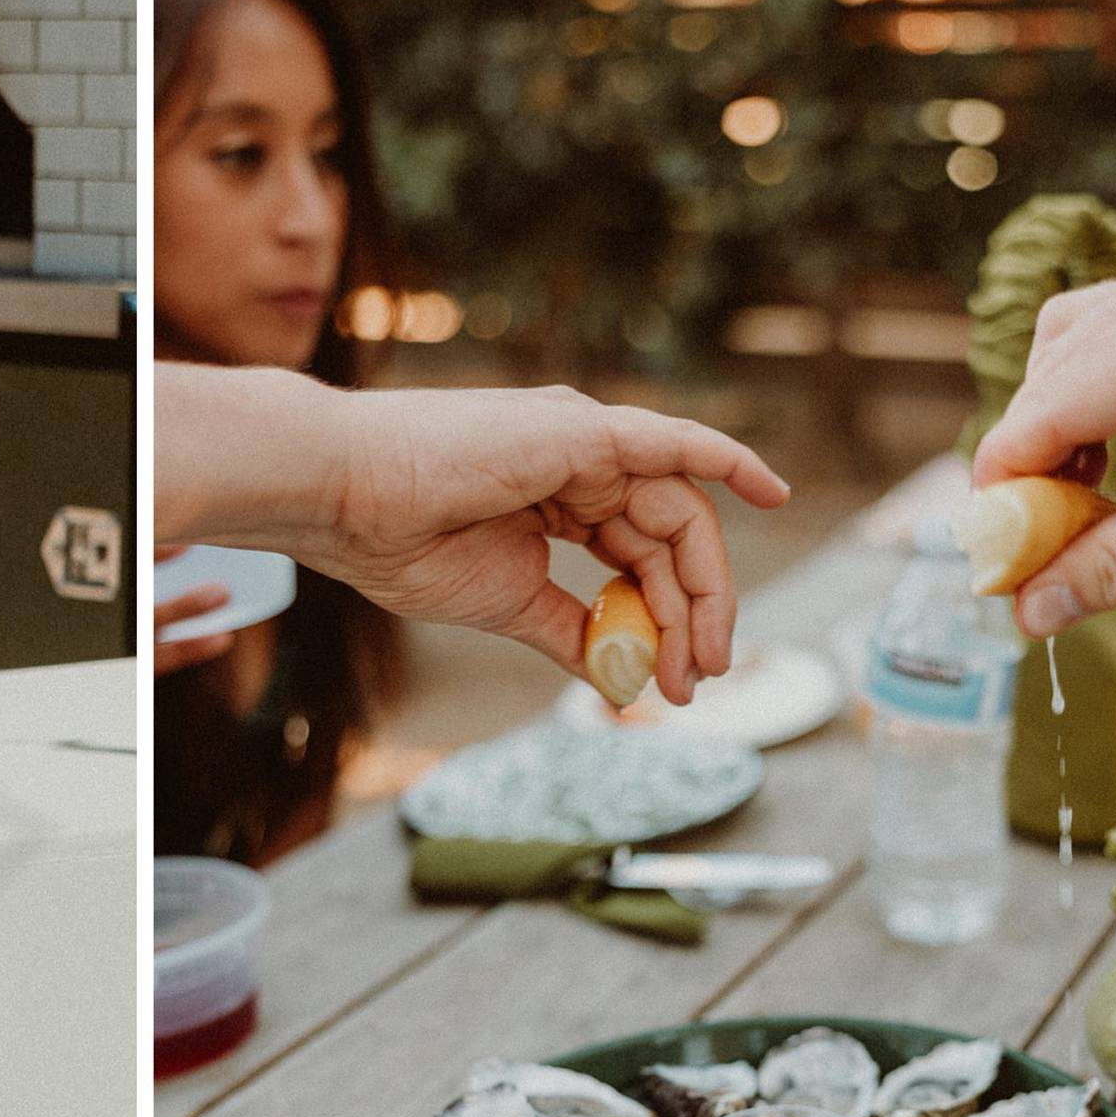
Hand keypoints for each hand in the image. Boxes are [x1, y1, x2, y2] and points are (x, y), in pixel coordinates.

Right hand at [155, 365, 788, 703]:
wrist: (345, 502)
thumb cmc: (401, 543)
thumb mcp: (508, 604)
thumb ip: (571, 632)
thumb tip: (623, 682)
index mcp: (556, 496)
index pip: (637, 557)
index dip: (664, 621)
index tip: (674, 685)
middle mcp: (580, 462)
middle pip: (668, 539)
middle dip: (694, 614)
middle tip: (704, 679)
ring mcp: (584, 441)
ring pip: (678, 510)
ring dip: (703, 588)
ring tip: (707, 655)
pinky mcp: (584, 431)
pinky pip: (676, 442)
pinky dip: (728, 458)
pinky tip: (769, 491)